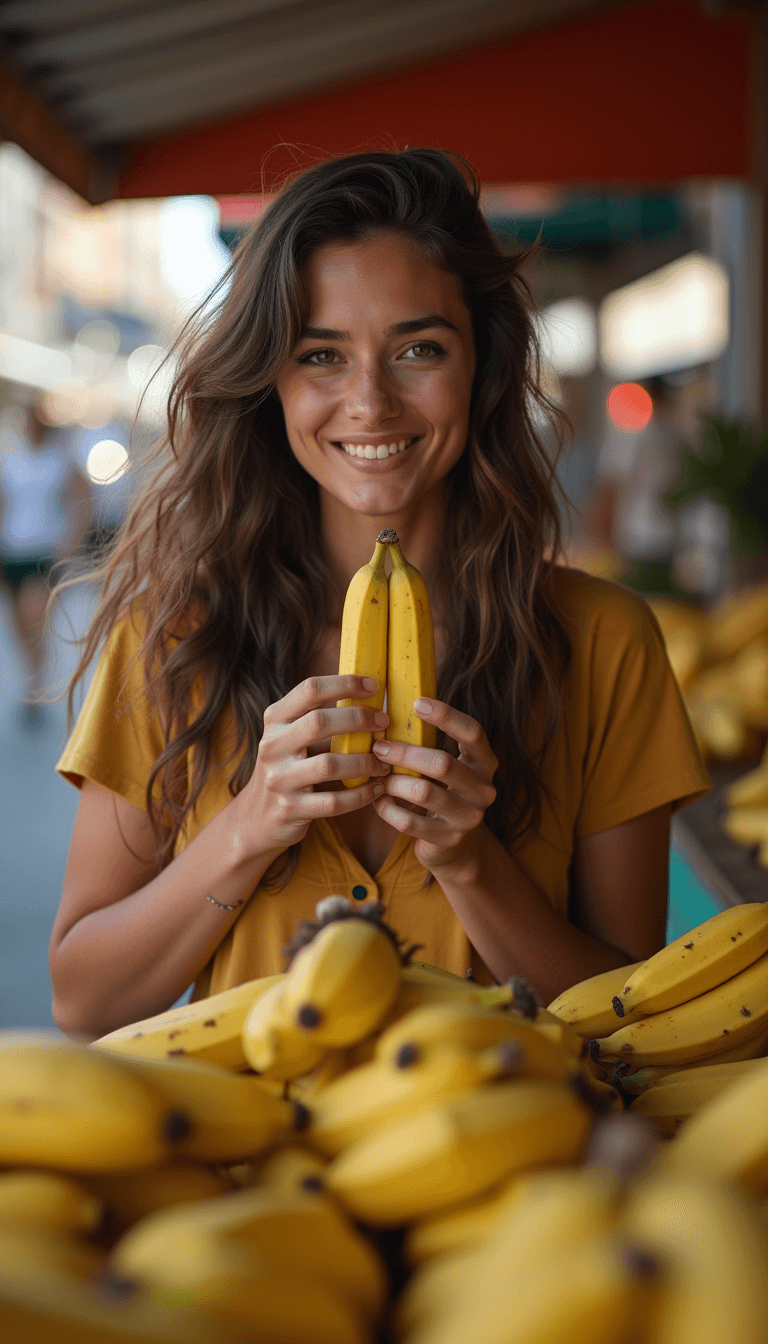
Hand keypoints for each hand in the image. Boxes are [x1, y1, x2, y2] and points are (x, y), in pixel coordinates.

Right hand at [235, 675, 390, 855]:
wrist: (256, 819)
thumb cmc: (288, 769)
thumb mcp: (291, 737)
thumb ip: (318, 718)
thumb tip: (367, 694)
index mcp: (275, 720)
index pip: (309, 689)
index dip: (344, 683)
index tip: (372, 685)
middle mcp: (272, 746)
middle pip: (319, 722)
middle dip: (358, 719)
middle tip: (384, 722)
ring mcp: (279, 779)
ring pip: (329, 765)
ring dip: (364, 762)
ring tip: (385, 763)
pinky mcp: (290, 809)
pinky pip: (333, 801)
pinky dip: (361, 795)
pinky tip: (376, 789)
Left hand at [371, 698, 496, 873]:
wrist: (454, 846)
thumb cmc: (441, 791)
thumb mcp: (444, 766)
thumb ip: (427, 743)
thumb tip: (387, 710)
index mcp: (484, 763)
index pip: (473, 733)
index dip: (447, 716)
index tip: (417, 703)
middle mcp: (484, 789)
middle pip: (443, 763)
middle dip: (405, 753)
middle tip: (379, 747)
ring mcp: (469, 817)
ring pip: (424, 793)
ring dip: (394, 782)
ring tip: (378, 775)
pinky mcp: (449, 840)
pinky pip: (410, 822)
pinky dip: (388, 809)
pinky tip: (378, 800)